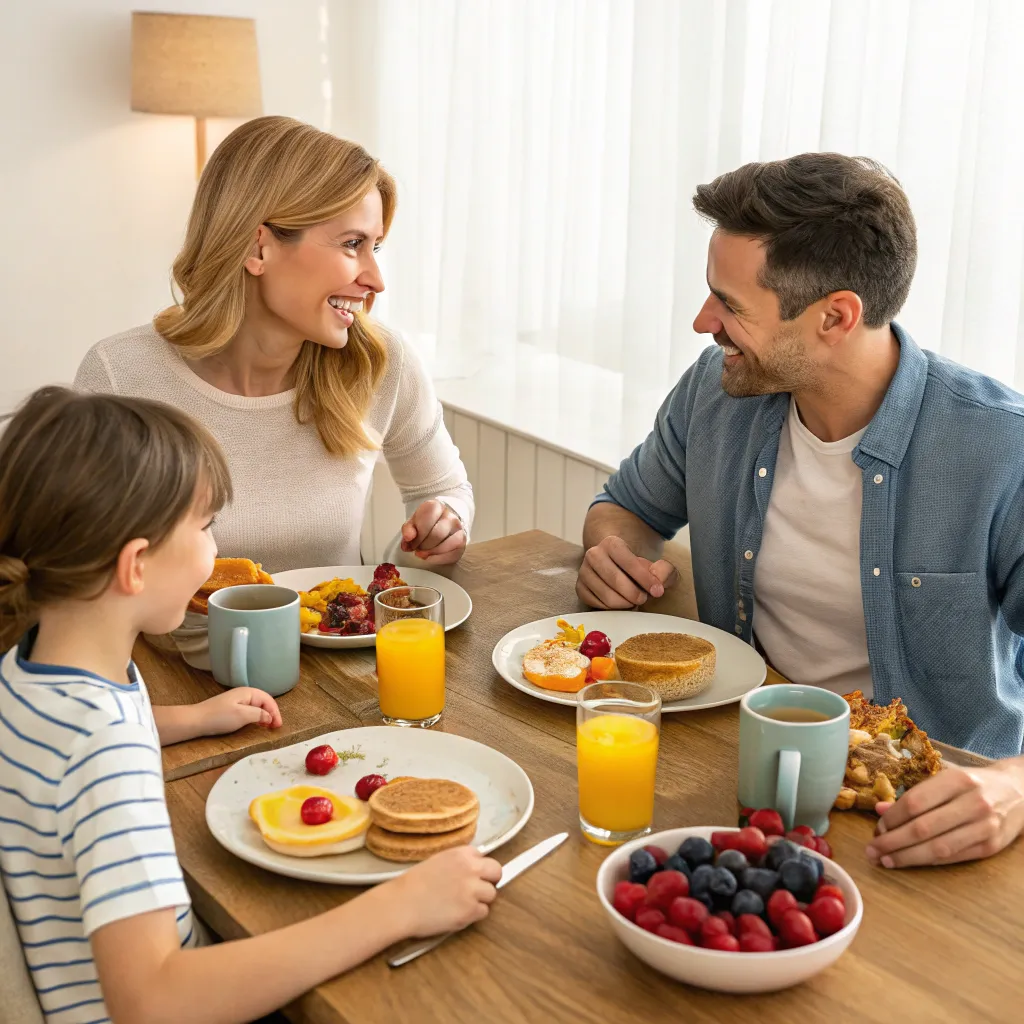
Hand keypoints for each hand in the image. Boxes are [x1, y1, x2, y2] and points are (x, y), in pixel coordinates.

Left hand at [196, 688, 282, 735]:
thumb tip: (269, 716)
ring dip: (265, 716)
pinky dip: (256, 717)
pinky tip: (256, 724)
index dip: (275, 712)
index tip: (278, 725)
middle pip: (264, 702)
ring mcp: (237, 701)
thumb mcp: (242, 716)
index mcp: (248, 693)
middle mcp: (244, 694)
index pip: (268, 700)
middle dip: (272, 713)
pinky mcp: (232, 709)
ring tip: (268, 726)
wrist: (195, 721)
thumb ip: (259, 714)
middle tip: (275, 727)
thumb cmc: (219, 717)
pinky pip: (250, 710)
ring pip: (257, 706)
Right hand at [389, 845, 501, 937]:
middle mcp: (471, 869)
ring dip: (480, 900)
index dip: (479, 869)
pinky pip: (483, 912)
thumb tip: (475, 870)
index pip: (485, 858)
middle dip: (489, 881)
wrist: (402, 903)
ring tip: (462, 904)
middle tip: (477, 890)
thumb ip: (460, 863)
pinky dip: (473, 915)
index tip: (471, 877)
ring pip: (492, 895)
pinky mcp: (470, 911)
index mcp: (462, 853)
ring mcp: (473, 890)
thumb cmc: (415, 883)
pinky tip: (457, 913)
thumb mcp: (439, 861)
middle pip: (497, 872)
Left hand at [400, 499, 466, 564]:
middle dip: (423, 546)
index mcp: (435, 507)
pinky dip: (438, 559)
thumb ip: (407, 529)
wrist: (442, 522)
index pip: (426, 523)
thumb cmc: (425, 523)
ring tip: (424, 553)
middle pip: (436, 535)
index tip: (411, 542)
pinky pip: (452, 554)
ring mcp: (459, 529)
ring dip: (431, 553)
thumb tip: (408, 537)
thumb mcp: (413, 523)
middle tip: (417, 549)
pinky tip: (431, 557)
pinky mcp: (462, 543)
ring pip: (446, 545)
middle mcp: (450, 516)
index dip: (417, 537)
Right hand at [577, 535, 677, 608]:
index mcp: (611, 543)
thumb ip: (664, 571)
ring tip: (634, 601)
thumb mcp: (655, 565)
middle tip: (644, 599)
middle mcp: (593, 555)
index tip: (658, 591)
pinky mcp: (580, 588)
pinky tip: (622, 604)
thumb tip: (659, 581)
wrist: (614, 565)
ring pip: (607, 596)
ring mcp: (584, 572)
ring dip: (625, 604)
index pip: (628, 561)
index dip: (644, 578)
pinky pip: (598, 605)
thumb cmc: (636, 568)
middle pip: (615, 580)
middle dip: (634, 594)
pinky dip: (613, 609)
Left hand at [865, 762, 1023, 867]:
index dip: (893, 818)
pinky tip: (910, 861)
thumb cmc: (972, 784)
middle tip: (871, 850)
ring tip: (885, 860)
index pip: (915, 802)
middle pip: (923, 828)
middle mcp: (973, 803)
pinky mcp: (990, 847)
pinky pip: (953, 857)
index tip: (877, 827)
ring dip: (907, 857)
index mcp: (957, 780)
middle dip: (893, 842)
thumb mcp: (945, 779)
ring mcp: (984, 827)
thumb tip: (881, 810)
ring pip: (938, 848)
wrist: (1019, 791)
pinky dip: (928, 861)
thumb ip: (914, 794)